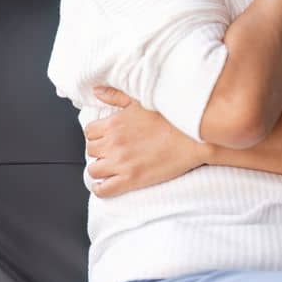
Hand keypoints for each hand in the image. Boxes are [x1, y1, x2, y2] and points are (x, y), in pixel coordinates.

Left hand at [83, 87, 209, 197]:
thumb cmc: (170, 117)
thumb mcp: (140, 101)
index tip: (105, 138)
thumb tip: (96, 91)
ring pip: (94, 170)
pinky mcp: (131, 179)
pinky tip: (107, 184)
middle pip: (91, 150)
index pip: (89, 132)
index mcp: (114, 123)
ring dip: (100, 168)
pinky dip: (101, 189)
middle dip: (99, 151)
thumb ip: (116, 96)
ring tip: (110, 167)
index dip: (96, 135)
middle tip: (111, 152)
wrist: (192, 137)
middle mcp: (113, 143)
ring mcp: (121, 162)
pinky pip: (104, 189)